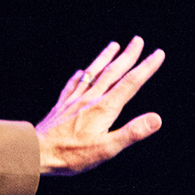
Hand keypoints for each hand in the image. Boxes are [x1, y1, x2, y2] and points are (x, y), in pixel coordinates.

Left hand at [35, 37, 164, 175]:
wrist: (36, 151)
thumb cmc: (71, 154)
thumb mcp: (107, 148)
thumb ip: (132, 132)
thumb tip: (157, 119)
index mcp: (104, 109)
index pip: (130, 84)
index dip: (146, 68)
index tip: (158, 53)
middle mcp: (89, 99)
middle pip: (112, 73)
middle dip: (127, 56)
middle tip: (137, 40)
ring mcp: (73, 100)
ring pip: (92, 74)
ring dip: (104, 59)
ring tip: (113, 46)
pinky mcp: (61, 106)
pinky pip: (72, 85)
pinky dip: (80, 76)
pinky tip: (81, 72)